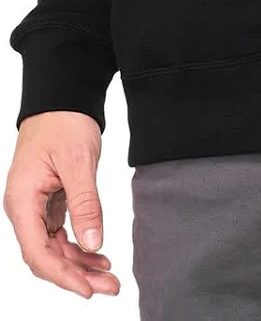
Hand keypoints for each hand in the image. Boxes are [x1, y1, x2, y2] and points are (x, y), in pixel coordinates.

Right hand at [4, 111, 119, 298]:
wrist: (62, 98)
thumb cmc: (64, 122)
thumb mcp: (78, 162)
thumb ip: (86, 204)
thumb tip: (94, 244)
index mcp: (22, 201)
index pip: (38, 253)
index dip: (63, 276)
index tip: (88, 289)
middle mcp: (24, 209)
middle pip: (47, 256)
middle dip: (77, 275)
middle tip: (111, 287)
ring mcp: (36, 207)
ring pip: (55, 248)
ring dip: (81, 264)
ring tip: (110, 277)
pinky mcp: (49, 202)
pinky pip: (61, 233)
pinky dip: (80, 246)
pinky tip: (100, 255)